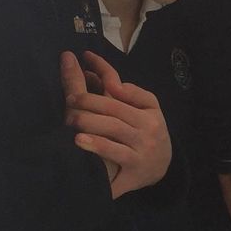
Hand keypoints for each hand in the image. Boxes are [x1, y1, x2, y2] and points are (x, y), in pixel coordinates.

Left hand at [61, 51, 171, 197]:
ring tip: (70, 119)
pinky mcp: (135, 170)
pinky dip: (97, 146)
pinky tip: (80, 141)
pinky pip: (115, 154)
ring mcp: (142, 149)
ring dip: (90, 122)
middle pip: (114, 109)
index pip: (121, 89)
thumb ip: (133, 95)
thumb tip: (111, 80)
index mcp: (148, 112)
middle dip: (89, 102)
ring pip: (114, 129)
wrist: (161, 172)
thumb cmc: (148, 136)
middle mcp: (147, 129)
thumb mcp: (149, 112)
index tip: (85, 58)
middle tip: (69, 100)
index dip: (102, 71)